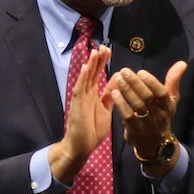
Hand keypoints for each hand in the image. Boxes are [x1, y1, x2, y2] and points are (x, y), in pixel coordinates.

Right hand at [48, 46, 112, 182]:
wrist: (81, 146)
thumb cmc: (92, 131)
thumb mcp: (105, 110)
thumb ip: (110, 97)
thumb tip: (116, 83)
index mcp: (93, 95)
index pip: (98, 75)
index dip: (102, 63)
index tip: (108, 51)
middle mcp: (86, 94)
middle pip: (92, 73)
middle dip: (98, 60)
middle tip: (104, 47)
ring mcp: (80, 98)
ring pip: (85, 78)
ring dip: (90, 65)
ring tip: (95, 51)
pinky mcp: (77, 105)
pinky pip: (79, 89)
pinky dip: (81, 78)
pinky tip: (84, 68)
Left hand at [109, 61, 185, 174]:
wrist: (154, 145)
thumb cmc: (160, 116)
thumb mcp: (170, 101)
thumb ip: (173, 81)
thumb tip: (182, 63)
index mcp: (169, 107)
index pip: (162, 93)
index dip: (152, 82)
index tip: (141, 72)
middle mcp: (160, 116)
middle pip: (148, 98)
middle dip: (136, 83)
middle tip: (125, 71)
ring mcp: (148, 125)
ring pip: (138, 106)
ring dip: (127, 91)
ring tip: (119, 79)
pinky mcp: (135, 132)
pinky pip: (128, 117)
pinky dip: (121, 105)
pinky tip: (114, 94)